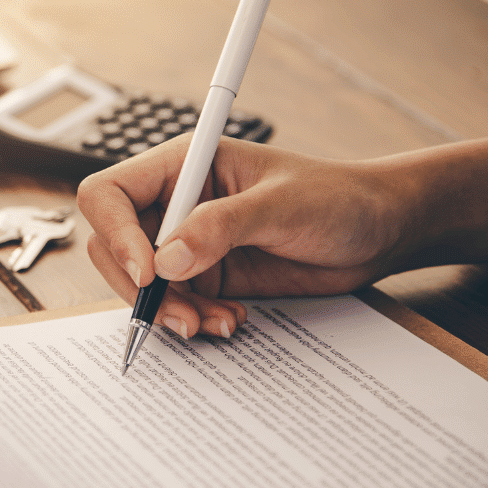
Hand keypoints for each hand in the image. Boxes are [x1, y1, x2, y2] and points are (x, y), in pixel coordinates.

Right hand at [77, 135, 487, 340]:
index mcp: (183, 165)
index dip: (116, 233)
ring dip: (167, 311)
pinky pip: (173, 305)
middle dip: (139, 286)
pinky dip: (190, 320)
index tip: (148, 271)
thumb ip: (222, 226)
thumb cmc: (338, 197)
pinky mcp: (204, 277)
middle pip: (113, 246)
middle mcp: (174, 203)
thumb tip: (167, 258)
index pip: (110, 193)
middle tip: (181, 312)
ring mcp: (187, 243)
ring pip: (139, 285)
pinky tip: (228, 319)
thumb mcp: (283, 205)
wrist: (377, 233)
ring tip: (214, 322)